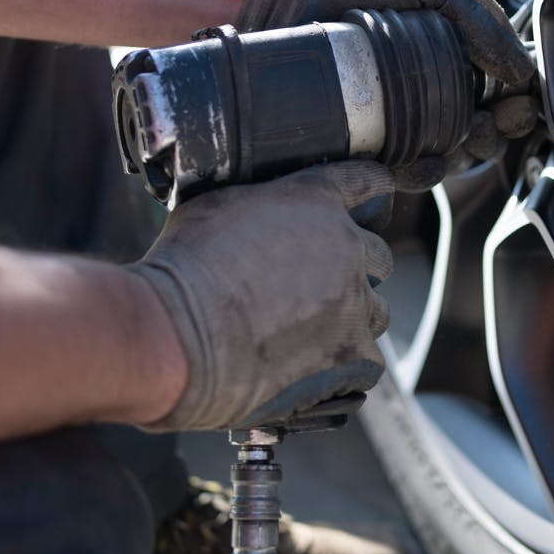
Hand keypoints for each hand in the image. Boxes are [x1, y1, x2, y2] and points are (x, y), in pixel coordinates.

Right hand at [131, 161, 395, 431]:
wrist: (175, 336)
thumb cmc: (184, 269)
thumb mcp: (214, 206)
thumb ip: (258, 203)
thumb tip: (258, 214)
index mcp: (316, 202)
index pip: (369, 184)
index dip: (373, 196)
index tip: (372, 206)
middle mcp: (347, 247)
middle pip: (379, 256)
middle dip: (354, 269)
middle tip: (316, 287)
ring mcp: (354, 304)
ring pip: (375, 312)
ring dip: (350, 320)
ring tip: (307, 334)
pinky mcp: (351, 356)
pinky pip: (367, 362)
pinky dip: (344, 367)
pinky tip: (311, 369)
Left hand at [240, 0, 536, 188]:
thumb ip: (480, 17)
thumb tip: (522, 71)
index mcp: (458, 55)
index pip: (501, 95)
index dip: (514, 108)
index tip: (513, 107)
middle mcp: (432, 92)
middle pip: (479, 135)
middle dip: (491, 138)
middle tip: (483, 126)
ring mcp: (398, 120)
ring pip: (445, 160)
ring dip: (458, 160)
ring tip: (451, 145)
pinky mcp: (363, 142)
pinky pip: (397, 175)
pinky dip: (413, 176)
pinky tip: (413, 163)